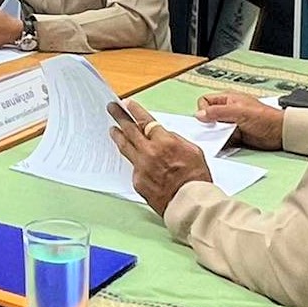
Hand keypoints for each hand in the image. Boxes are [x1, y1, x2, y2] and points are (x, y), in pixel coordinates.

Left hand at [108, 99, 210, 216]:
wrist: (189, 202)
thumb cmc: (195, 179)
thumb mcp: (193, 151)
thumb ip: (175, 140)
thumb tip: (163, 135)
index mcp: (165, 142)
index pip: (145, 120)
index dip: (135, 110)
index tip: (127, 103)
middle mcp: (149, 152)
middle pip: (130, 130)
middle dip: (119, 117)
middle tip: (112, 108)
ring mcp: (141, 167)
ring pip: (125, 147)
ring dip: (118, 136)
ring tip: (112, 129)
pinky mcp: (137, 181)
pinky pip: (134, 167)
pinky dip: (135, 162)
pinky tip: (135, 160)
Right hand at [194, 91, 283, 150]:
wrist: (280, 133)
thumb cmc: (265, 118)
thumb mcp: (239, 112)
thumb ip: (218, 112)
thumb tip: (199, 114)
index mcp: (228, 99)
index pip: (205, 101)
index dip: (204, 110)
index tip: (208, 119)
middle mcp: (228, 110)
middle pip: (208, 116)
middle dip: (208, 124)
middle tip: (214, 129)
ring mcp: (231, 123)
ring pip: (214, 128)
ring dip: (214, 134)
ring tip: (221, 136)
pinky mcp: (235, 135)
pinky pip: (221, 138)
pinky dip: (220, 142)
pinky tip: (225, 143)